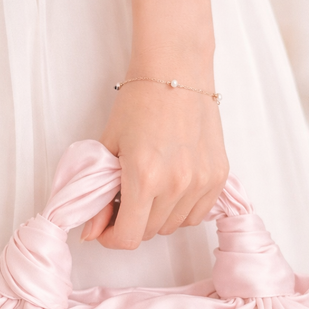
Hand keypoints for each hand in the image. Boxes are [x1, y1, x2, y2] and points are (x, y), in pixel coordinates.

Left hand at [81, 77, 228, 248]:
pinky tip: (171, 187)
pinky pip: (197, 214)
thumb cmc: (138, 102)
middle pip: (150, 233)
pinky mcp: (219, 176)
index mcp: (144, 177)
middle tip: (124, 199)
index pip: (128, 238)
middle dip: (131, 223)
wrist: (177, 70)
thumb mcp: (108, 147)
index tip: (105, 227)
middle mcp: (176, 184)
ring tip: (148, 188)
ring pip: (174, 226)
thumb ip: (98, 194)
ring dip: (157, 217)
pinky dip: (181, 209)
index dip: (111, 238)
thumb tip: (90, 232)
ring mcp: (202, 181)